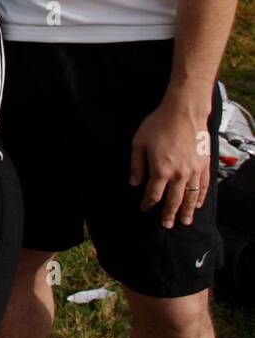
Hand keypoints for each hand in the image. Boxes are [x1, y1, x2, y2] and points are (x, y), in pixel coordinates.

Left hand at [130, 96, 211, 227]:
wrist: (183, 112)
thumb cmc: (158, 125)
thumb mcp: (139, 143)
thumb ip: (136, 165)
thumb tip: (134, 184)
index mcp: (161, 170)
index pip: (153, 194)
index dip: (148, 204)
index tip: (144, 209)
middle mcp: (179, 174)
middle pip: (173, 200)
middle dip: (169, 214)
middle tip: (167, 225)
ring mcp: (194, 171)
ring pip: (191, 196)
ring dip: (187, 210)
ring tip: (184, 222)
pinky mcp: (204, 165)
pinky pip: (204, 186)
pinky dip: (201, 197)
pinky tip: (197, 204)